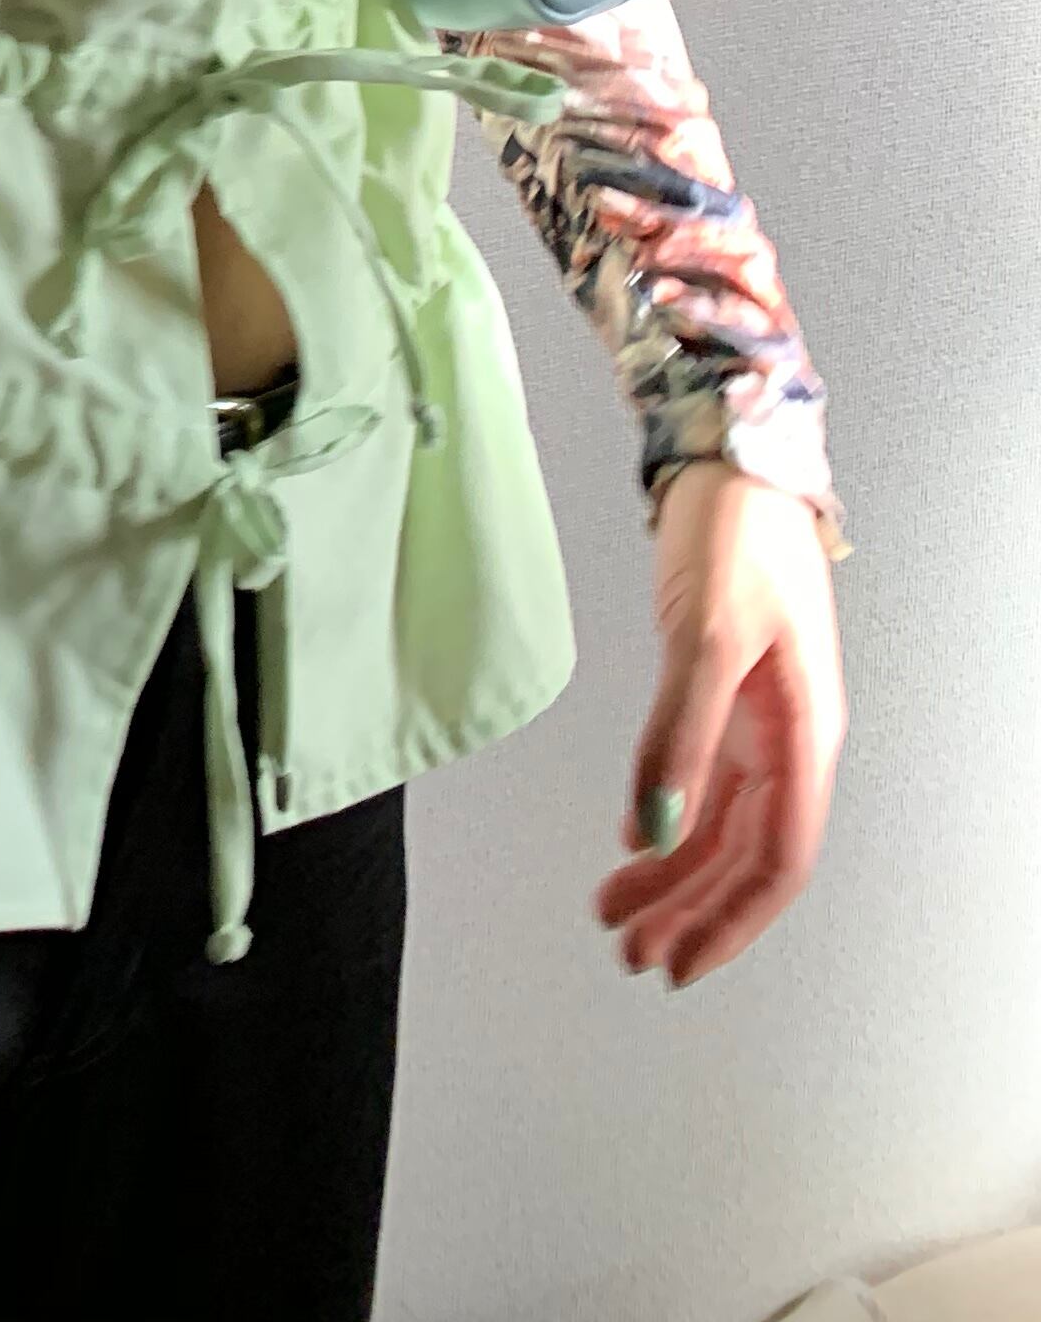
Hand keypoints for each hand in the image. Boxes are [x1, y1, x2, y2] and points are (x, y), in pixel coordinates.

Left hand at [596, 462, 845, 987]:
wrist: (732, 457)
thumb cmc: (737, 534)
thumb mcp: (705, 636)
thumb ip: (679, 736)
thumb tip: (653, 831)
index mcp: (804, 736)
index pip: (776, 859)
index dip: (730, 920)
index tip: (680, 964)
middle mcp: (788, 739)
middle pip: (745, 854)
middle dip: (691, 910)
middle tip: (630, 953)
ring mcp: (757, 717)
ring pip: (719, 823)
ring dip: (672, 873)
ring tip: (615, 913)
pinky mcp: (723, 691)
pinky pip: (701, 779)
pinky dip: (665, 815)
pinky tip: (630, 841)